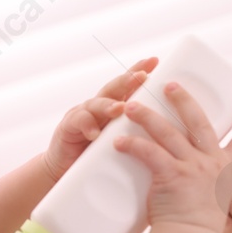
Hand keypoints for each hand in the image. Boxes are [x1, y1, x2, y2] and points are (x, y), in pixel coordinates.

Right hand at [42, 57, 157, 181]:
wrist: (68, 171)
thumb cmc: (99, 157)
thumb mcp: (121, 142)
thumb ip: (135, 131)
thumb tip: (164, 127)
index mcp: (114, 107)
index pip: (128, 86)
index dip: (140, 71)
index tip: (154, 61)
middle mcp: (99, 106)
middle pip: (113, 88)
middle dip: (128, 80)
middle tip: (142, 76)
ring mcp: (82, 114)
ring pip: (96, 104)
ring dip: (109, 105)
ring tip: (120, 108)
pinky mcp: (68, 127)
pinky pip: (79, 122)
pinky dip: (87, 126)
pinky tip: (95, 133)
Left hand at [114, 84, 231, 232]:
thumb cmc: (200, 225)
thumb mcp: (215, 197)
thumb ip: (209, 180)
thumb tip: (198, 174)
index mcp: (226, 166)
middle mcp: (212, 162)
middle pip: (199, 122)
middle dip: (184, 100)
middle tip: (170, 84)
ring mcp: (193, 167)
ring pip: (168, 133)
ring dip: (148, 117)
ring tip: (131, 106)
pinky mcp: (173, 176)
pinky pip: (150, 153)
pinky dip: (132, 146)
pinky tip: (118, 142)